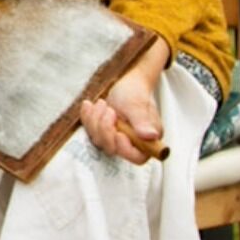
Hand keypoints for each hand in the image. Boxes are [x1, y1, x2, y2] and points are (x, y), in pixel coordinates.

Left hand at [80, 44, 167, 164]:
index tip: (119, 132)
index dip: (124, 148)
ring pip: (98, 140)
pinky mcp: (103, 132)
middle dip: (105, 129)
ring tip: (102, 103)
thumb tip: (151, 136)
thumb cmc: (135, 92)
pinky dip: (87, 117)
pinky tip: (89, 105)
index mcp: (147, 139)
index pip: (137, 157)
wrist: (127, 82)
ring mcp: (116, 138)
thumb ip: (142, 121)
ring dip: (95, 120)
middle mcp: (132, 142)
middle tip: (108, 110)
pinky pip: (90, 131)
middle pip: (113, 149)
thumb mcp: (137, 104)